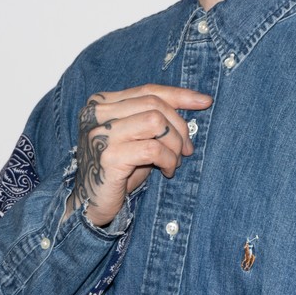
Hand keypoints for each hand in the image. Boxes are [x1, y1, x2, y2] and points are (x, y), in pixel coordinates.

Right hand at [64, 84, 211, 225]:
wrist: (90, 203)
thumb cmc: (119, 171)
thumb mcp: (136, 139)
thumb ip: (152, 120)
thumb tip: (193, 104)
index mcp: (102, 103)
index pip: (148, 90)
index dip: (179, 95)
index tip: (205, 101)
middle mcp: (97, 113)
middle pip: (154, 104)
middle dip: (179, 127)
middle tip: (187, 149)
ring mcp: (101, 134)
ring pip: (156, 122)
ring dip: (174, 144)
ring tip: (175, 162)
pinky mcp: (108, 156)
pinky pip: (153, 149)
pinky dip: (168, 160)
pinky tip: (167, 171)